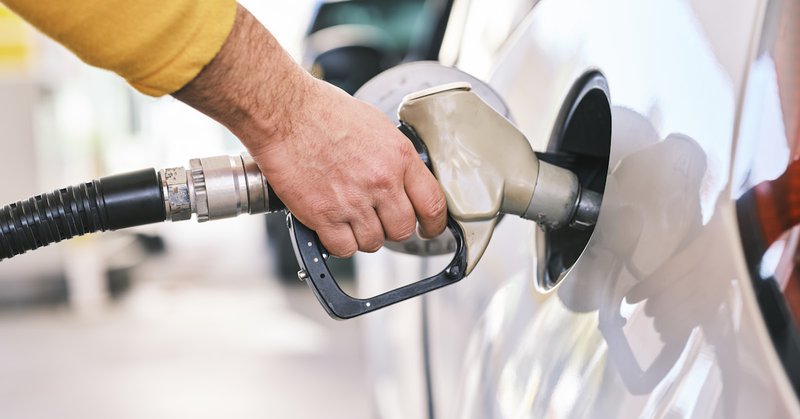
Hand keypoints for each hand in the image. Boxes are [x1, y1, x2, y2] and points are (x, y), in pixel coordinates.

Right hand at [174, 4, 446, 256]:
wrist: (284, 112)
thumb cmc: (323, 112)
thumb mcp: (376, 126)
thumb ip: (394, 158)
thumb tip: (403, 181)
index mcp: (400, 157)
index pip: (433, 205)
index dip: (434, 225)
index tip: (428, 230)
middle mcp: (382, 182)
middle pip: (403, 230)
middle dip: (391, 229)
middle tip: (377, 220)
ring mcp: (353, 202)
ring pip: (373, 243)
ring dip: (362, 236)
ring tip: (348, 217)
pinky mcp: (324, 216)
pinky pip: (343, 249)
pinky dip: (337, 243)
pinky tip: (331, 226)